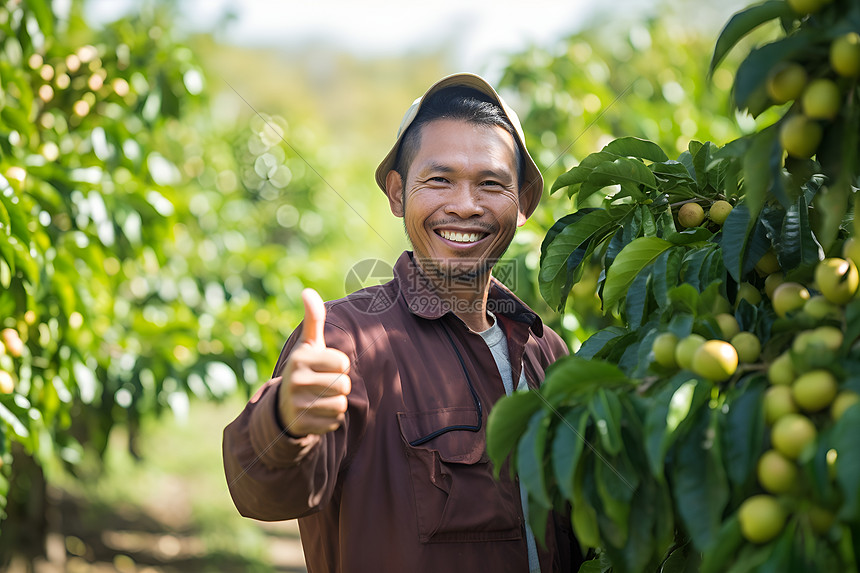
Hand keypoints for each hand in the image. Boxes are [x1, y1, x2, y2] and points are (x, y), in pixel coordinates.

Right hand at [277, 288, 350, 435]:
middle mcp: (295, 381)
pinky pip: (334, 422)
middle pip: (344, 385)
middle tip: (322, 385)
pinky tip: (316, 413)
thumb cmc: (304, 369)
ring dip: (336, 403)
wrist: (283, 406)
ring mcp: (297, 405)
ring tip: (319, 398)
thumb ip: (313, 319)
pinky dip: (330, 419)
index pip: (343, 363)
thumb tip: (308, 291)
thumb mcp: (308, 345)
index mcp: (300, 359)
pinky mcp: (302, 425)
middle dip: (339, 386)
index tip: (325, 367)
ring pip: (341, 405)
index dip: (339, 366)